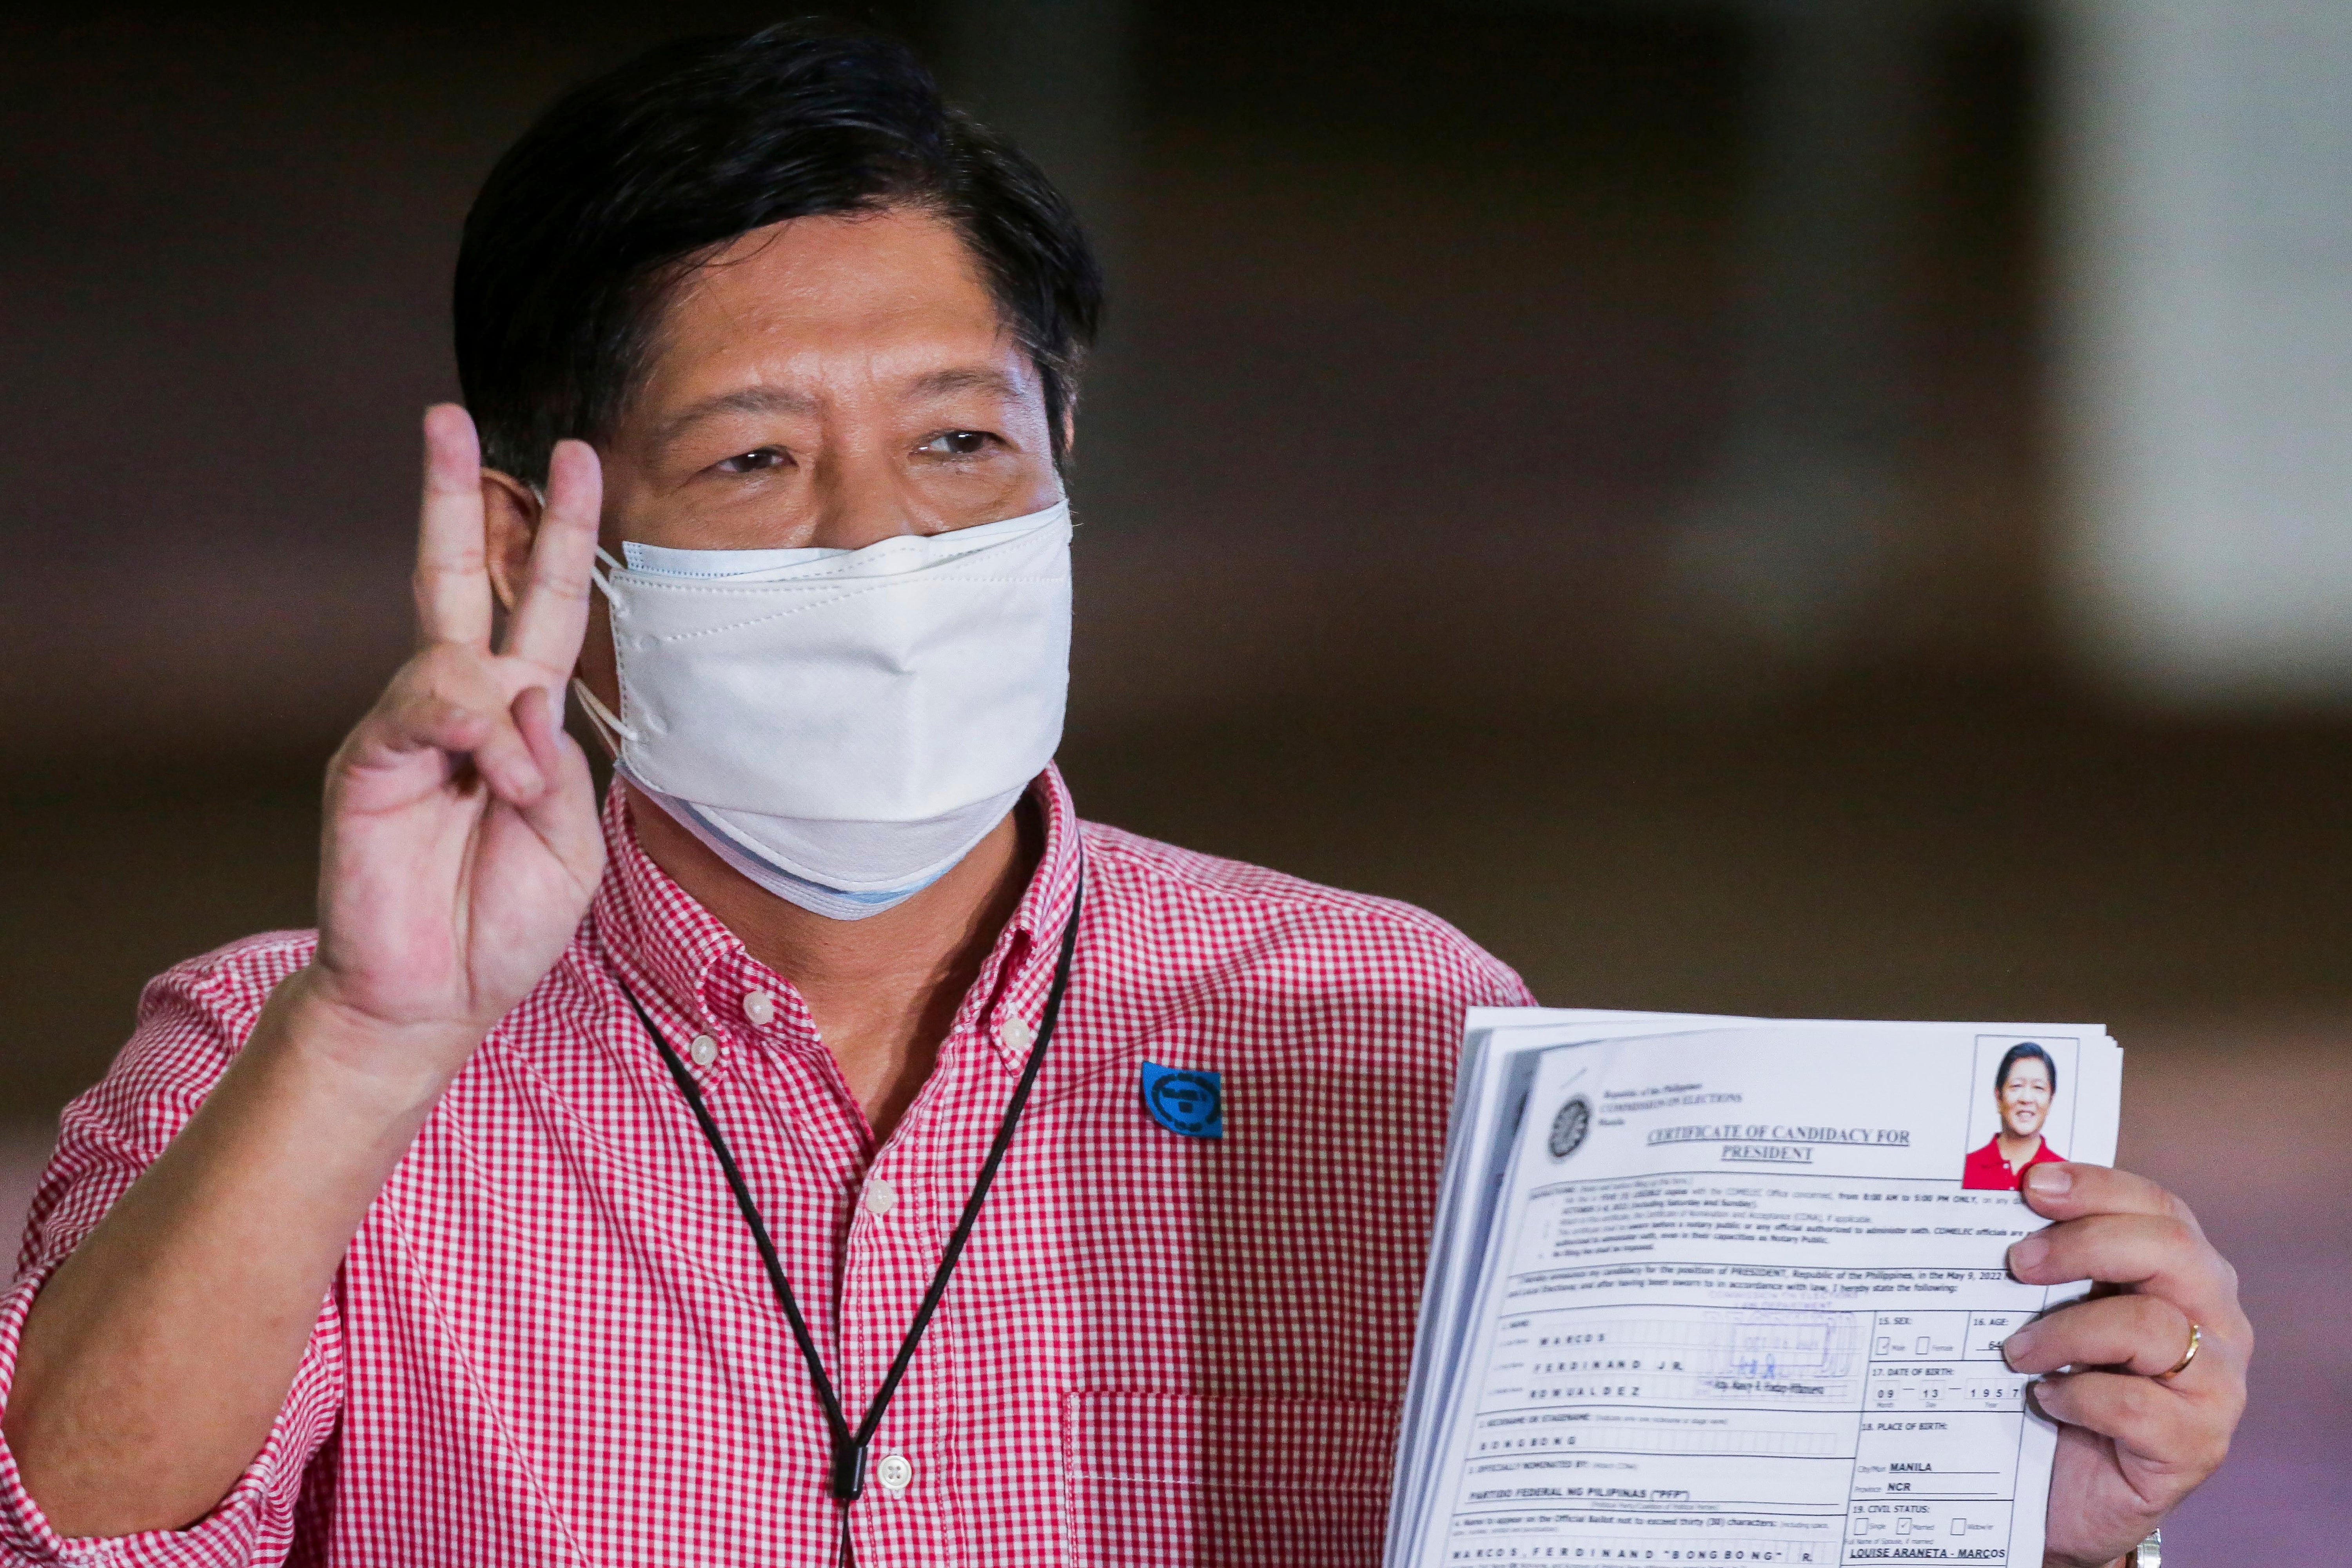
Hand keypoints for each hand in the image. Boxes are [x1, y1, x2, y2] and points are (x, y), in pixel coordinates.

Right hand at [305, 405, 605, 1079]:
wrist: (438, 995)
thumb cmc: (505, 918)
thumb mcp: (572, 841)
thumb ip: (563, 763)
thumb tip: (525, 692)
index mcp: (522, 718)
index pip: (540, 604)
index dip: (559, 534)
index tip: (575, 460)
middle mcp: (463, 706)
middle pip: (460, 576)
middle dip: (462, 495)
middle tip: (455, 417)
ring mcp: (412, 727)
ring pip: (457, 653)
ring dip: (505, 714)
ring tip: (514, 793)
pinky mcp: (371, 757)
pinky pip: (430, 706)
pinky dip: (478, 742)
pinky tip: (492, 786)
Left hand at [2001, 1163, 2249, 1566]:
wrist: (2067, 1492)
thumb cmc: (2060, 1384)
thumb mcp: (2053, 1312)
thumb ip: (2046, 1263)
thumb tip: (1985, 1202)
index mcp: (2184, 1273)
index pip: (2158, 1208)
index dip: (2099, 1186)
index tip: (2033, 1184)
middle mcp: (2216, 1320)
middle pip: (2170, 1250)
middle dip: (2085, 1245)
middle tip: (2017, 1264)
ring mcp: (2216, 1384)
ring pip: (2152, 1326)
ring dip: (2066, 1332)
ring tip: (2015, 1352)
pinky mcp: (2197, 1443)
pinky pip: (2138, 1404)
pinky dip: (2078, 1396)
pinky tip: (2046, 1400)